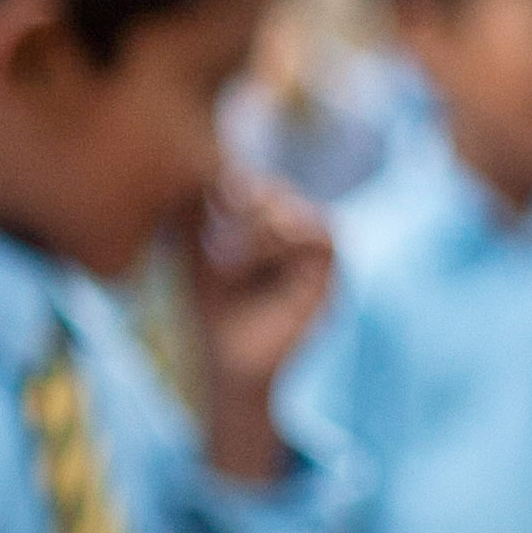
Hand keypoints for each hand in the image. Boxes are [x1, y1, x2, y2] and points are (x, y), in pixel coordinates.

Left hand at [184, 174, 337, 467]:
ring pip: (296, 211)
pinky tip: (243, 266)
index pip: (259, 184)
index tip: (206, 207)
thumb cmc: (214, 312)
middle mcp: (300, 237)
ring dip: (254, 228)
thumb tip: (199, 168)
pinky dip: (277, 242)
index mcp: (274, 228)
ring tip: (222, 260)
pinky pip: (318, 236)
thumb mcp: (200, 254)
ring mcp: (318, 257)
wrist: (228, 364)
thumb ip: (202, 213)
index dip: (232, 188)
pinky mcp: (332, 278)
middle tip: (210, 245)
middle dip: (240, 210)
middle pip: (277, 190)